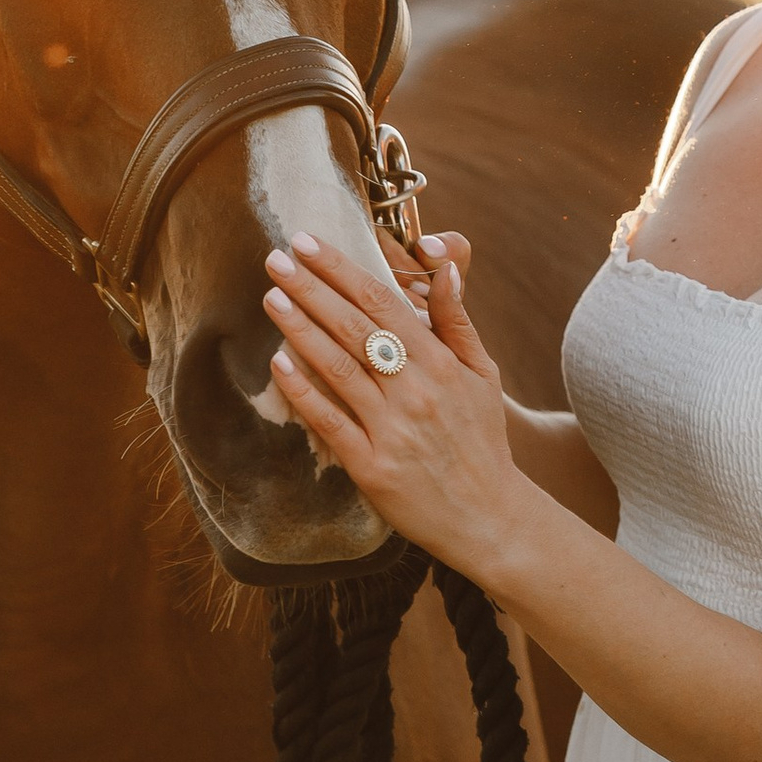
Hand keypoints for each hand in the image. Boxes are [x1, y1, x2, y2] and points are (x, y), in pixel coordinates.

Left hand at [262, 230, 525, 580]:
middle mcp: (415, 390)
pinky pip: (330, 422)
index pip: (383, 301)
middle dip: (311, 287)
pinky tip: (279, 362)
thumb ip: (457, 321)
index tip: (308, 243)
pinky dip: (303, 391)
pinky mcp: (372, 468)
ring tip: (272, 297)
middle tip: (275, 258)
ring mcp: (392, 429)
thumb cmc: (482, 441)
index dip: (341, 269)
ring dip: (300, 328)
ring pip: (337, 368)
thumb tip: (446, 268)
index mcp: (441, 362)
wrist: (490, 518)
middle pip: (354, 326)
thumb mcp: (483, 375)